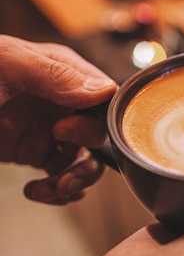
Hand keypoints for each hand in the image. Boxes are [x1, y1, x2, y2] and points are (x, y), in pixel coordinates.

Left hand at [0, 36, 116, 203]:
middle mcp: (61, 102)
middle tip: (63, 173)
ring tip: (55, 189)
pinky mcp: (34, 153)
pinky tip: (38, 191)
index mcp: (61, 72)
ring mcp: (48, 129)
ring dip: (76, 181)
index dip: (95, 121)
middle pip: (98, 135)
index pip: (103, 97)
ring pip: (84, 161)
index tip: (66, 131)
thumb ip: (53, 75)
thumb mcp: (6, 64)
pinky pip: (61, 175)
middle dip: (87, 160)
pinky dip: (56, 191)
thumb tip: (103, 91)